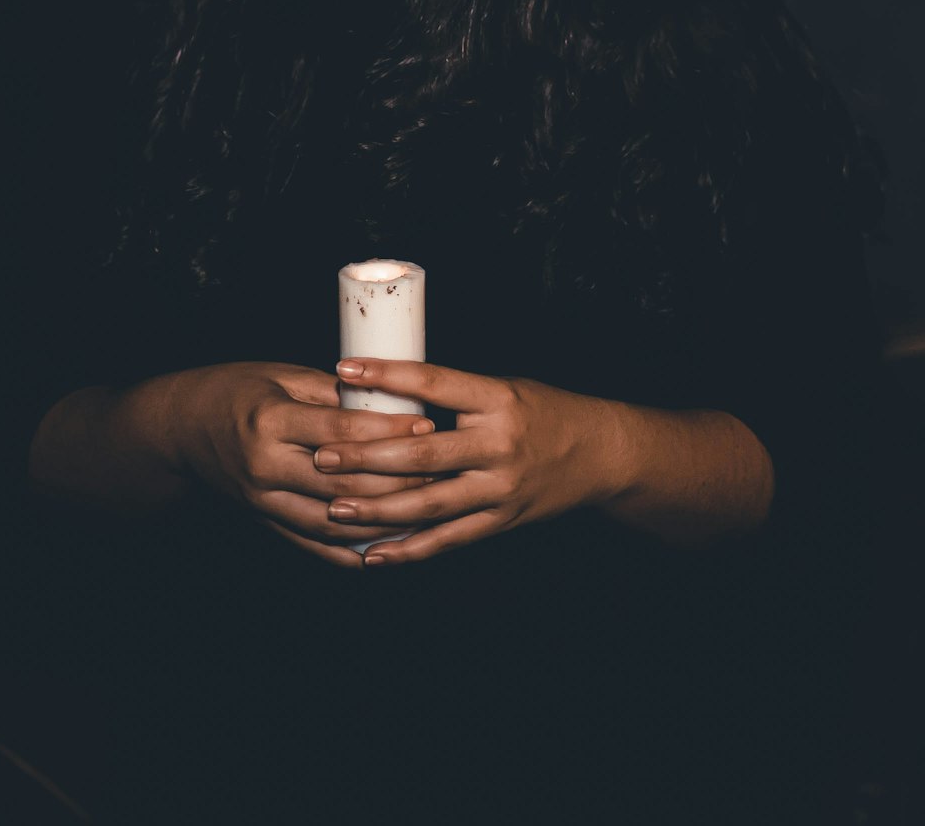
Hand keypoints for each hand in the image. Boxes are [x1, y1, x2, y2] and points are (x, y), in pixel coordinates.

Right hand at [169, 361, 435, 566]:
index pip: (340, 430)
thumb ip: (332, 394)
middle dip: (396, 478)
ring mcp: (264, 501)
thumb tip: (388, 402)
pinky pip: (314, 544)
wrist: (183, 429)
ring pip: (334, 520)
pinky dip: (351, 550)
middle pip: (343, 482)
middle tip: (439, 471)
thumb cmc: (237, 390)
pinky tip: (386, 548)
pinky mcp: (265, 521)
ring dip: (382, 521)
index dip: (387, 431)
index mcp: (271, 421)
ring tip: (425, 513)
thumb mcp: (282, 376)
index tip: (426, 424)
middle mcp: (266, 466)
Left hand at [313, 359, 620, 563]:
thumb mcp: (502, 388)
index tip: (346, 369)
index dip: (388, 375)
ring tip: (335, 508)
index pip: (434, 382)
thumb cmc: (543, 411)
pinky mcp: (502, 521)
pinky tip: (373, 555)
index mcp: (497, 399)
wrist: (601, 453)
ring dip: (379, 508)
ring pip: (430, 502)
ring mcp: (501, 488)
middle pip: (423, 451)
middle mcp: (499, 444)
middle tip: (323, 456)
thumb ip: (452, 395)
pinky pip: (449, 539)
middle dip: (367, 456)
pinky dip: (410, 550)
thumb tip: (386, 391)